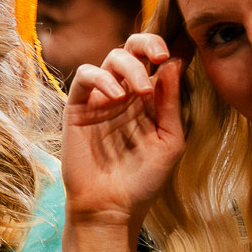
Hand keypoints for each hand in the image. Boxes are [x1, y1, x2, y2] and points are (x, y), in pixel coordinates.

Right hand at [62, 34, 185, 229]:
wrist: (112, 208)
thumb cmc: (143, 180)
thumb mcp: (169, 141)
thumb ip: (171, 104)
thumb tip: (174, 63)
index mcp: (148, 100)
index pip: (154, 62)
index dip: (164, 49)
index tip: (173, 55)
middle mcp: (124, 94)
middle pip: (132, 50)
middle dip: (147, 43)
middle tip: (160, 55)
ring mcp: (100, 99)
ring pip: (110, 58)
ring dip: (129, 67)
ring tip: (141, 91)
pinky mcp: (78, 107)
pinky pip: (86, 77)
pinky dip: (102, 79)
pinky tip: (118, 96)